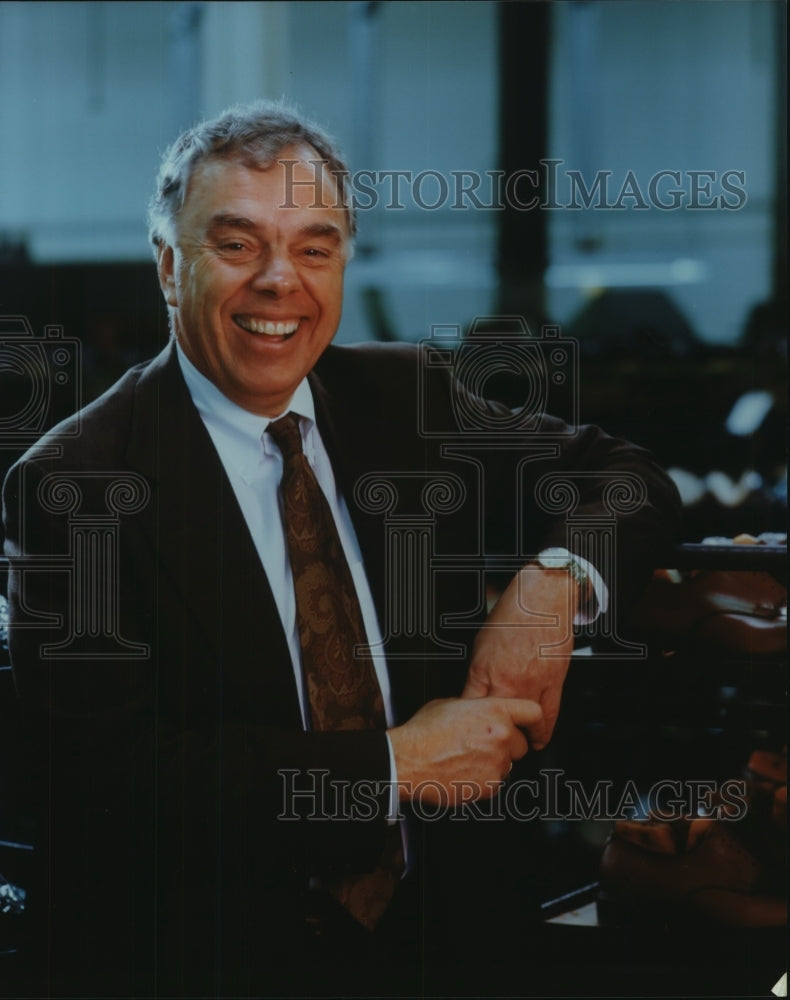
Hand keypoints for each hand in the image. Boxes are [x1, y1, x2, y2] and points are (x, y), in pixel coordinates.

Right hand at [388, 696, 541, 806]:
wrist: (408, 761)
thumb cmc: (424, 733)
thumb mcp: (451, 704)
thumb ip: (476, 707)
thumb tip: (482, 712)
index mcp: (494, 711)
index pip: (533, 713)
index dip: (532, 722)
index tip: (531, 728)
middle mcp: (500, 736)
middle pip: (521, 744)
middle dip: (506, 746)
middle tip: (484, 745)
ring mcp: (497, 763)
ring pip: (508, 765)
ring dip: (494, 763)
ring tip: (467, 758)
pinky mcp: (490, 786)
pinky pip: (495, 782)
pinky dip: (484, 779)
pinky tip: (464, 770)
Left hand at [462, 565, 576, 749]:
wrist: (543, 596)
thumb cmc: (513, 612)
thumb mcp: (481, 641)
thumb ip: (478, 671)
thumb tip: (474, 693)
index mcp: (483, 669)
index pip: (468, 708)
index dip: (465, 725)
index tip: (464, 733)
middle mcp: (506, 680)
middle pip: (494, 723)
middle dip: (490, 737)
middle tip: (488, 746)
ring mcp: (531, 684)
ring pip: (522, 725)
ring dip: (518, 740)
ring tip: (513, 748)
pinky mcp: (553, 683)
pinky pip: (548, 716)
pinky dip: (543, 732)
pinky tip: (539, 740)